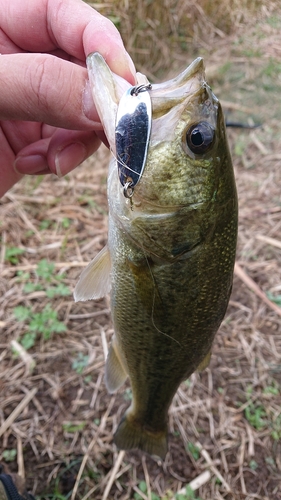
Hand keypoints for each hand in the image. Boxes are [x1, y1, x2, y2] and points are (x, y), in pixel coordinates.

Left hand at [0, 0, 135, 196]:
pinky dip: (61, 157)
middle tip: (113, 130)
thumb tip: (105, 97)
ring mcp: (26, 99)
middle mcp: (16, 58)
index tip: (123, 80)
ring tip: (53, 160)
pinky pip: (67, 142)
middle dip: (96, 100)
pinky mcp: (30, 137)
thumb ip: (39, 85)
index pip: (60, 14)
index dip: (97, 40)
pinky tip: (33, 166)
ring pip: (82, 109)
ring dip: (78, 139)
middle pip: (82, 65)